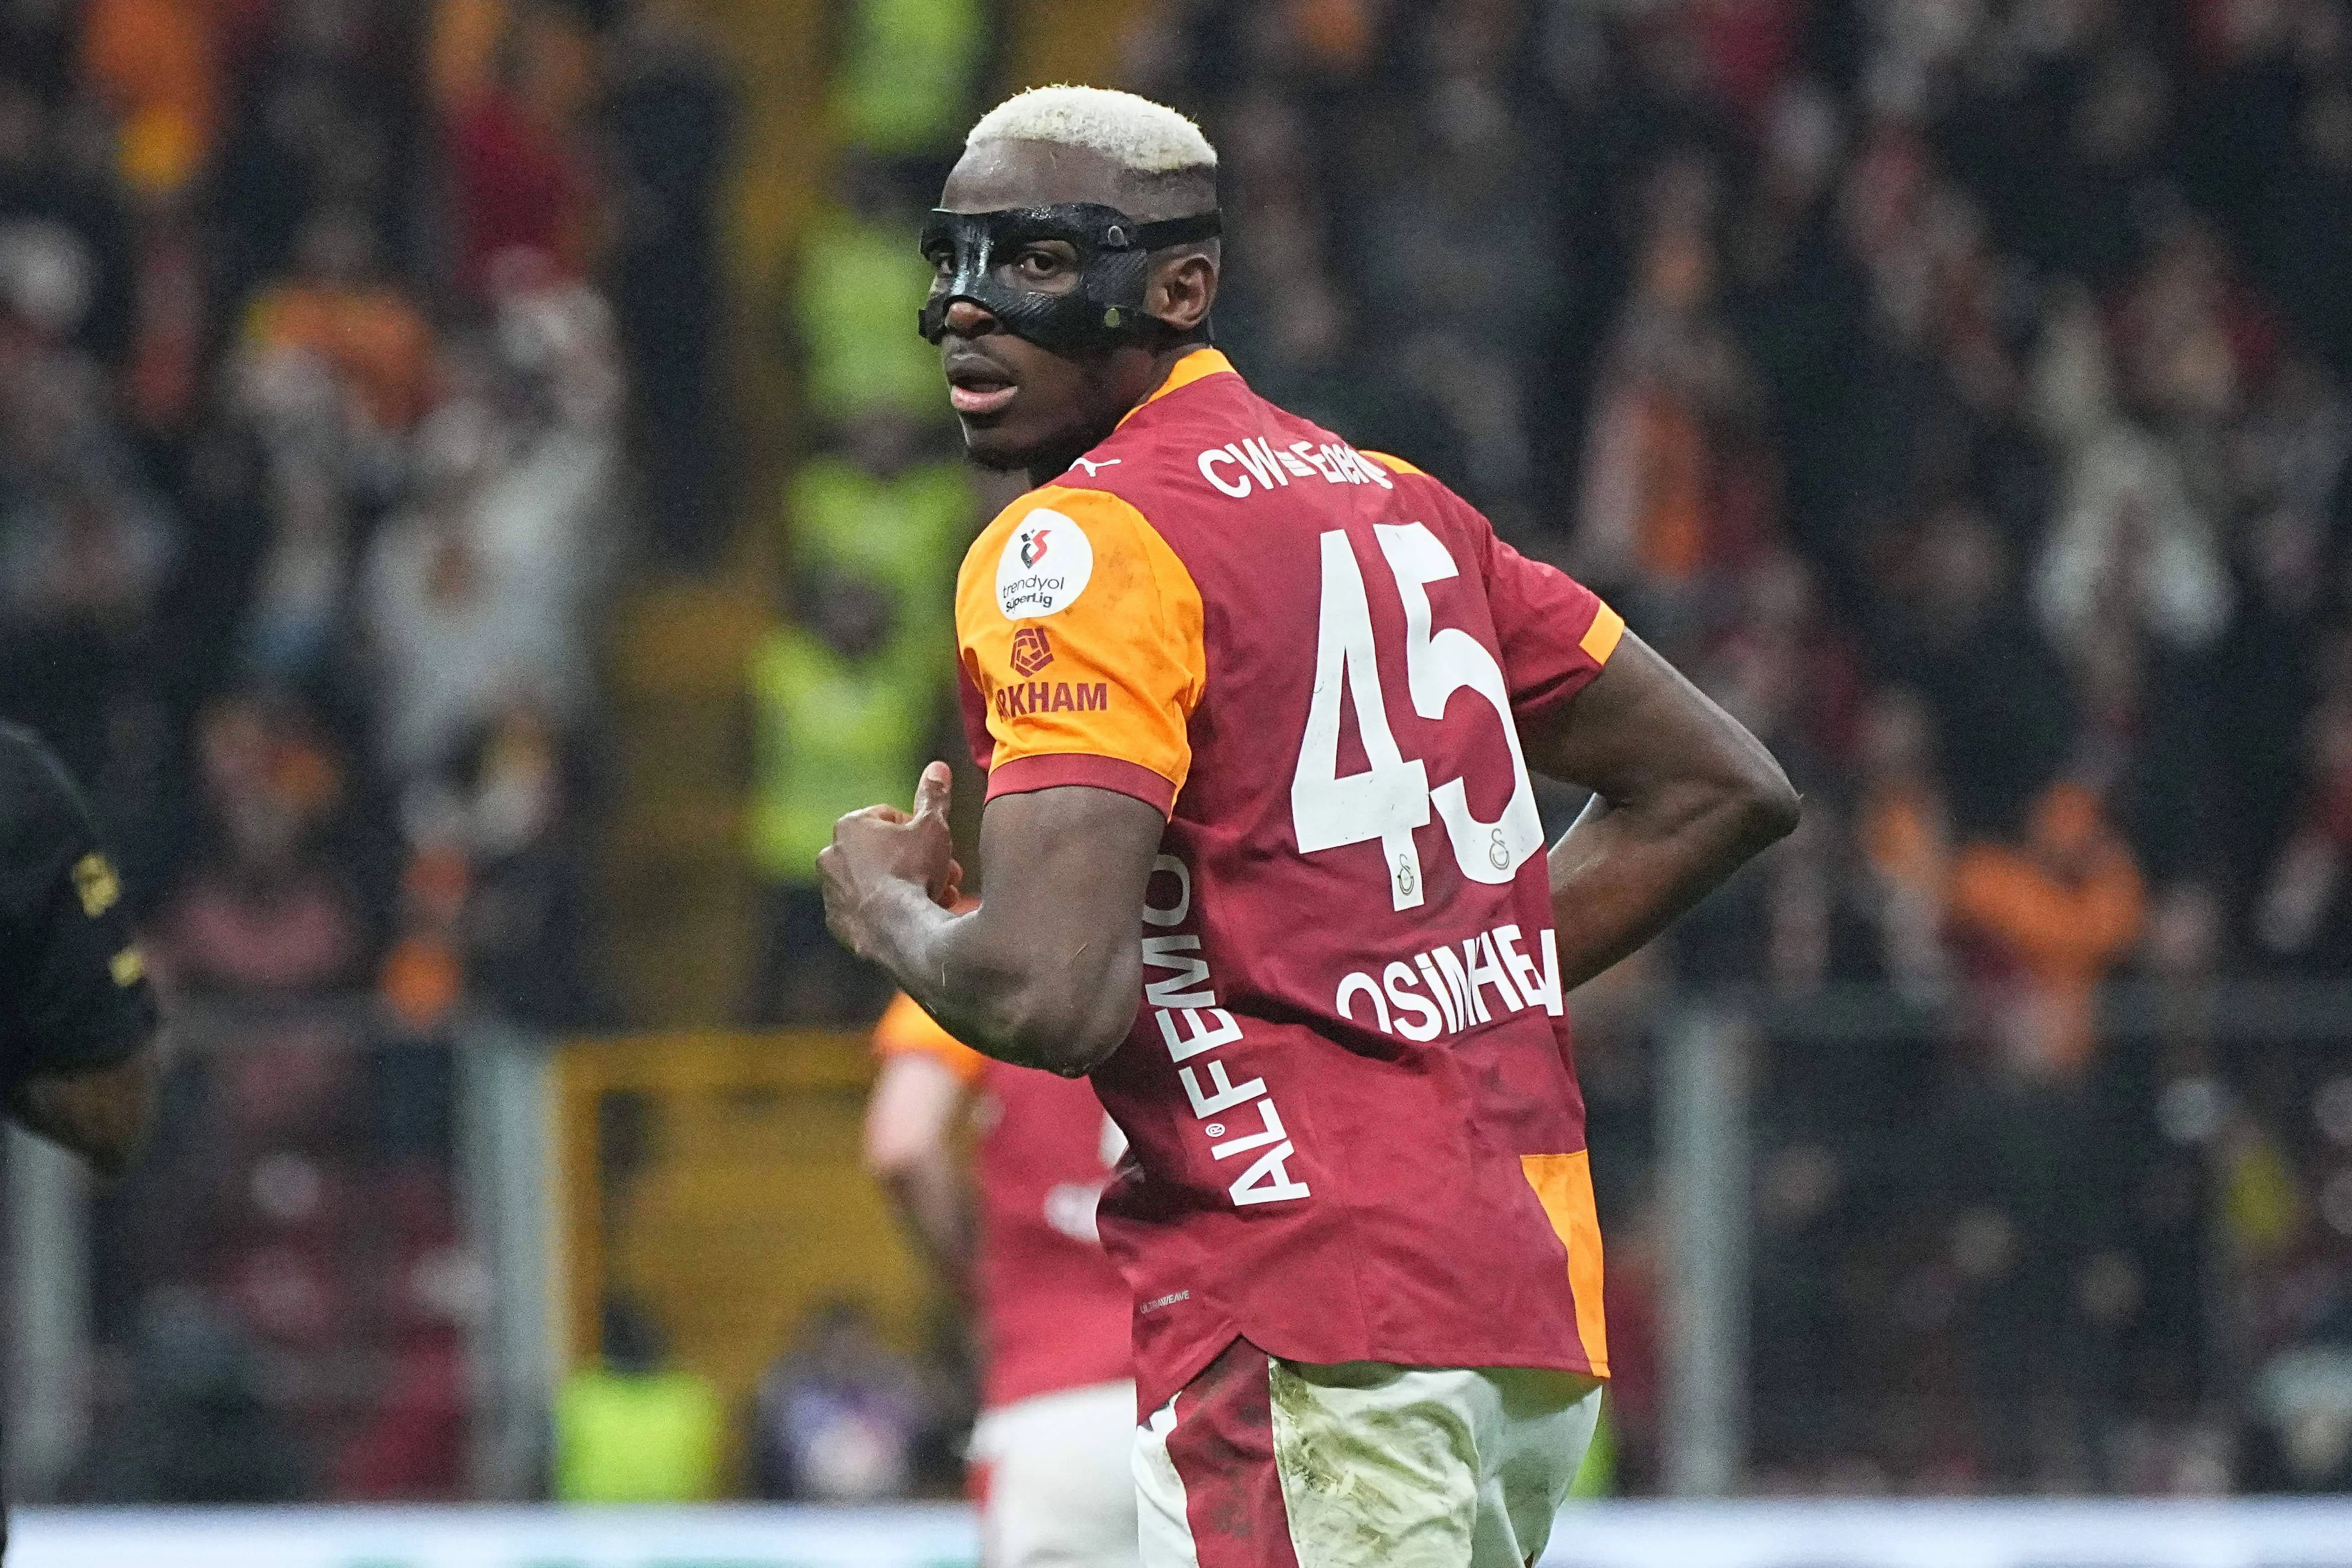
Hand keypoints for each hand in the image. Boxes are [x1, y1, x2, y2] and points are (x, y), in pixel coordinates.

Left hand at [819, 763, 963, 958]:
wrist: (900, 930)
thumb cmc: (914, 871)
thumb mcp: (933, 827)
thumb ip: (933, 796)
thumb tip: (937, 767)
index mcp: (850, 826)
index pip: (890, 817)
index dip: (919, 830)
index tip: (936, 846)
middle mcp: (831, 856)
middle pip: (884, 852)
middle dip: (917, 861)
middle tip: (946, 873)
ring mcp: (831, 892)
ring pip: (878, 882)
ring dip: (906, 886)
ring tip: (937, 897)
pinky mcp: (837, 923)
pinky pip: (869, 911)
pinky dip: (889, 911)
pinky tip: (914, 917)